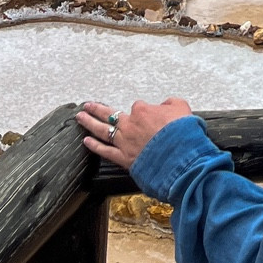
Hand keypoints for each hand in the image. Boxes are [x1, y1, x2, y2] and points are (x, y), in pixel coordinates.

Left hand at [77, 98, 192, 167]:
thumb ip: (170, 104)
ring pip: (102, 130)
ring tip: (80, 117)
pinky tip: (86, 141)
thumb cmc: (182, 134)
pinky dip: (94, 146)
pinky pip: (105, 151)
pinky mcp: (124, 158)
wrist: (180, 157)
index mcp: (143, 111)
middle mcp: (130, 125)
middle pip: (110, 114)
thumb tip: (166, 105)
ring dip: (89, 122)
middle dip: (97, 109)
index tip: (145, 113)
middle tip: (87, 105)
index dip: (141, 110)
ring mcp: (124, 142)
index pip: (138, 107)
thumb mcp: (182, 108)